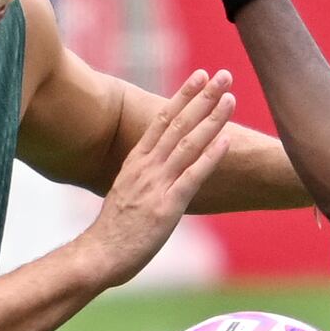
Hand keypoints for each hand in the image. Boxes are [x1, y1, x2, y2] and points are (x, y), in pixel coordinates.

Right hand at [69, 68, 233, 283]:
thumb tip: (158, 169)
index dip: (182, 96)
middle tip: (223, 75)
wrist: (98, 255)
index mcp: (135, 162)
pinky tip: (226, 139)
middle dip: (202, 97)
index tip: (200, 77)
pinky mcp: (167, 206)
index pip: (162, 120)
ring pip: (188, 143)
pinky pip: (192, 176)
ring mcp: (157, 185)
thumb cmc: (113, 230)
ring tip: (231, 97)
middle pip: (177, 123)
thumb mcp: (126, 193)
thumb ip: (143, 177)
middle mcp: (146, 167)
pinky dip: (210, 156)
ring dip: (211, 118)